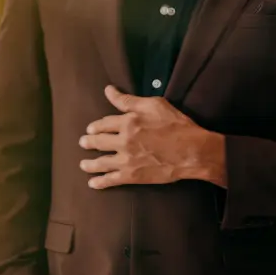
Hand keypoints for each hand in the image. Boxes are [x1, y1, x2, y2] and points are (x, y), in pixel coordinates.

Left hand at [79, 86, 224, 188]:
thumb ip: (129, 100)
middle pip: (98, 142)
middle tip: (83, 142)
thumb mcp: (155, 105)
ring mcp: (126, 160)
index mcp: (128, 122)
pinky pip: (111, 179)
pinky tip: (93, 183)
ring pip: (100, 162)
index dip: (96, 126)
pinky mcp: (132, 176)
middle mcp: (123, 141)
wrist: (192, 151)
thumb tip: (109, 91)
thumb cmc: (177, 126)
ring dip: (89, 163)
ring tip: (83, 164)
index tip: (91, 128)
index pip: (104, 123)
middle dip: (88, 142)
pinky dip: (100, 182)